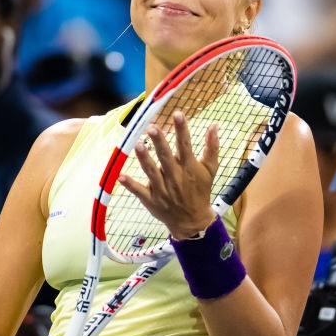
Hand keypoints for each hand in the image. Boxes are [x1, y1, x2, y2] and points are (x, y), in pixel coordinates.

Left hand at [118, 111, 217, 239]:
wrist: (193, 221)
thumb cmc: (200, 191)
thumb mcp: (210, 170)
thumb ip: (212, 147)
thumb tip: (214, 125)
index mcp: (189, 168)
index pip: (185, 145)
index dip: (182, 130)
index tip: (178, 114)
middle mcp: (175, 177)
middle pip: (166, 157)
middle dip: (159, 143)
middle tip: (152, 128)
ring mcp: (162, 189)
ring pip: (152, 172)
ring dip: (144, 160)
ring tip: (138, 145)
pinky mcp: (151, 200)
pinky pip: (139, 191)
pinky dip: (130, 185)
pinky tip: (121, 176)